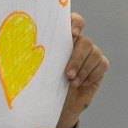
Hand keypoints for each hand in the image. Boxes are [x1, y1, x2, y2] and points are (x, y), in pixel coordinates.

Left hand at [37, 13, 107, 127]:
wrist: (58, 106)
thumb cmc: (44, 87)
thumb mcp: (38, 71)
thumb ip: (37, 57)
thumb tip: (25, 50)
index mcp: (63, 39)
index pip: (74, 21)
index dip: (76, 23)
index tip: (73, 34)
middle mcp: (78, 44)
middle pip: (85, 41)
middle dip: (77, 58)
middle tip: (68, 75)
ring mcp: (90, 54)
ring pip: (94, 53)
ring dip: (84, 69)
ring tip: (73, 83)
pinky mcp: (99, 66)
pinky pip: (102, 64)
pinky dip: (92, 74)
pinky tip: (82, 84)